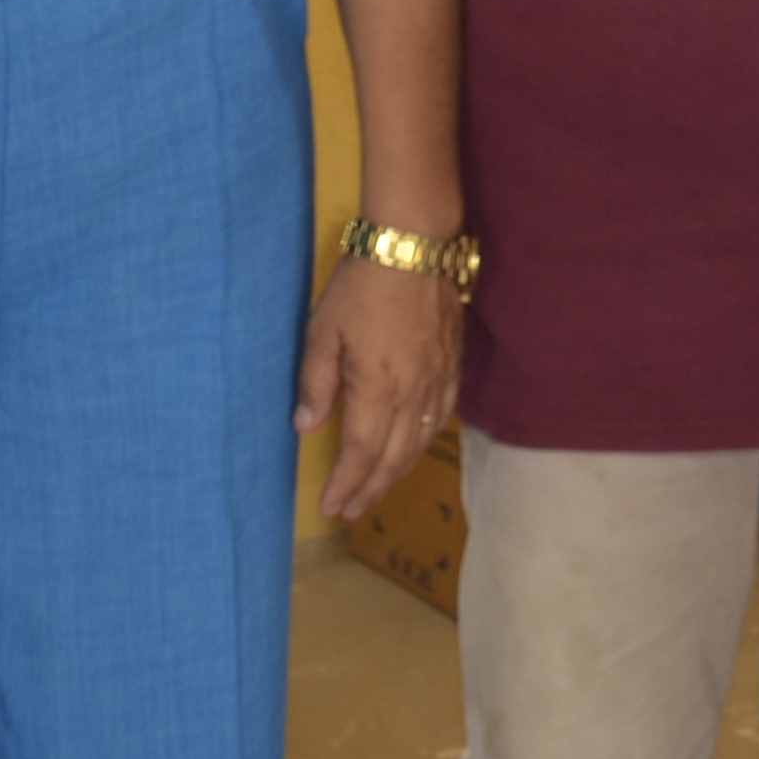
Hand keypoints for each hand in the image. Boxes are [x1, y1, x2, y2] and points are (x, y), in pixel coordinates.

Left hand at [296, 241, 462, 519]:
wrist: (413, 247)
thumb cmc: (361, 286)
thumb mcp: (322, 331)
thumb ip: (315, 383)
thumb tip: (306, 428)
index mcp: (378, 390)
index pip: (361, 453)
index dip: (346, 484)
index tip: (331, 507)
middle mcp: (413, 395)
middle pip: (394, 458)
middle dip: (371, 490)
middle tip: (351, 511)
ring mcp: (438, 381)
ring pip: (420, 443)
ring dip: (397, 472)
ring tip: (377, 489)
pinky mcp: (452, 365)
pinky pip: (443, 417)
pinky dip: (425, 442)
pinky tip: (414, 447)